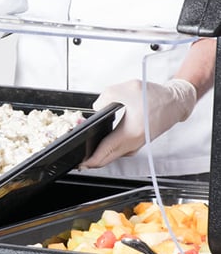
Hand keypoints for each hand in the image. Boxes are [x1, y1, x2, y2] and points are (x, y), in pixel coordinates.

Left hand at [81, 78, 196, 168]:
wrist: (175, 101)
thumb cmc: (154, 97)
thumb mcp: (125, 90)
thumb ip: (104, 98)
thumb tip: (95, 108)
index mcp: (130, 132)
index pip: (105, 151)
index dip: (90, 160)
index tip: (80, 163)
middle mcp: (133, 143)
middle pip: (107, 159)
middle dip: (91, 162)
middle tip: (78, 161)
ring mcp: (136, 145)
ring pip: (112, 156)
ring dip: (99, 157)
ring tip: (85, 154)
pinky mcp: (137, 144)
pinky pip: (118, 152)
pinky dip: (108, 152)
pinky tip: (100, 148)